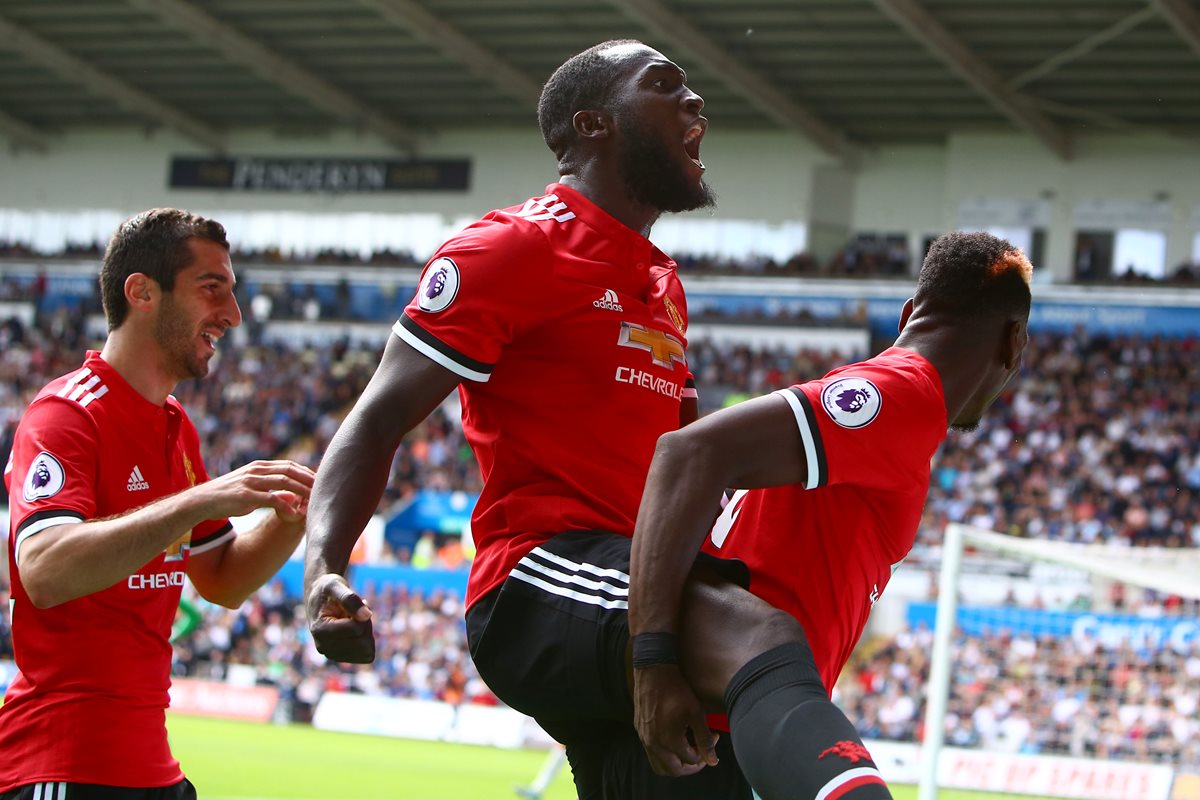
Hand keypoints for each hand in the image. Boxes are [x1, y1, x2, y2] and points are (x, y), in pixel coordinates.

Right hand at [193, 460, 315, 520]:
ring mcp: (251, 482)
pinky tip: (295, 513)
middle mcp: (256, 471)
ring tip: (314, 500)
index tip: (318, 481)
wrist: (201, 501)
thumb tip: (290, 496)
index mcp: (258, 467)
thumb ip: (270, 489)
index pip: (288, 465)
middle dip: (308, 479)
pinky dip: (285, 505)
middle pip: (290, 471)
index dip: (305, 472)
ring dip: (302, 490)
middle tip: (322, 489)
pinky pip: (270, 499)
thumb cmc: (226, 496)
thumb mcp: (250, 488)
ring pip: (284, 482)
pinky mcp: (245, 496)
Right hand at [305, 573, 374, 662]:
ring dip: (366, 632)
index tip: (354, 602)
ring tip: (353, 620)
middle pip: (364, 642)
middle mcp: (323, 647)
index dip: (363, 613)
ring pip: (368, 651)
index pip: (357, 629)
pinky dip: (366, 641)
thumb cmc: (327, 590)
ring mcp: (332, 655)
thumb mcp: (336, 585)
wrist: (319, 598)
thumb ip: (350, 599)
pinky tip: (355, 630)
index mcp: (320, 631)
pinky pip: (367, 656)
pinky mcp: (341, 658)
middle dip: (366, 623)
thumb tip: (367, 615)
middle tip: (355, 611)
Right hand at [633, 663, 718, 776]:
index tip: (714, 737)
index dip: (705, 752)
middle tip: (701, 754)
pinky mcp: (639, 730)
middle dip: (690, 767)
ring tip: (688, 750)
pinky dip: (664, 754)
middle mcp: (653, 743)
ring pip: (659, 765)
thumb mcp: (696, 713)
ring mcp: (643, 737)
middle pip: (673, 770)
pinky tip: (674, 739)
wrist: (653, 670)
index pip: (690, 760)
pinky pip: (651, 752)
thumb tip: (713, 761)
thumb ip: (705, 739)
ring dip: (675, 764)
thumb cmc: (677, 689)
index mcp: (668, 741)